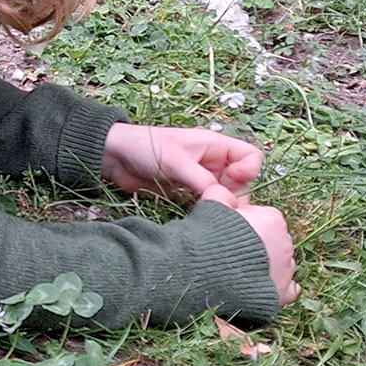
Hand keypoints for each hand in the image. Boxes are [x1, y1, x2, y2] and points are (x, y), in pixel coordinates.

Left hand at [100, 123, 263, 201]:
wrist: (113, 157)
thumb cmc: (145, 147)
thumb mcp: (177, 161)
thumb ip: (202, 181)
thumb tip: (226, 203)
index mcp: (216, 146)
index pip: (251, 156)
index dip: (250, 170)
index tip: (235, 180)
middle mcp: (213, 164)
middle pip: (242, 184)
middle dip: (236, 196)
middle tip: (220, 206)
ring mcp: (202, 180)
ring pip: (226, 199)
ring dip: (221, 208)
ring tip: (209, 215)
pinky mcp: (189, 195)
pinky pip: (208, 207)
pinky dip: (208, 214)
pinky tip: (199, 220)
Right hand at [206, 185, 299, 304]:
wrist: (209, 274)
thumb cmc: (211, 237)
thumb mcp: (212, 204)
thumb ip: (221, 194)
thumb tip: (224, 192)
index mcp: (272, 219)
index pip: (264, 217)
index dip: (246, 223)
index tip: (231, 230)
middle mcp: (285, 243)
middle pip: (274, 240)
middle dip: (259, 243)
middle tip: (234, 250)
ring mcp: (287, 269)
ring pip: (281, 263)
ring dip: (267, 264)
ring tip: (243, 270)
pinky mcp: (284, 293)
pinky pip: (288, 288)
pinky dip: (277, 286)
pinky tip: (261, 285)